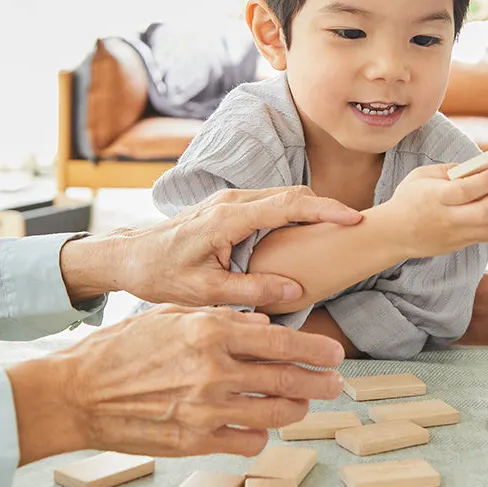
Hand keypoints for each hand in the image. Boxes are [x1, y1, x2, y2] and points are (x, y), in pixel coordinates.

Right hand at [7, 305, 345, 463]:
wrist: (78, 393)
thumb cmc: (122, 348)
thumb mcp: (171, 317)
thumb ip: (220, 319)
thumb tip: (264, 324)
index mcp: (210, 332)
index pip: (282, 340)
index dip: (316, 348)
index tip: (335, 353)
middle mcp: (215, 370)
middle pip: (289, 379)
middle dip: (321, 382)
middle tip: (335, 382)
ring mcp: (207, 409)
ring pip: (277, 413)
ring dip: (297, 409)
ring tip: (302, 404)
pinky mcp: (196, 441)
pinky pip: (249, 442)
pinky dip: (259, 435)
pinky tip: (258, 427)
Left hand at [59, 187, 361, 305]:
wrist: (128, 257)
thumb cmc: (161, 274)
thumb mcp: (206, 291)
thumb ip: (252, 290)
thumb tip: (295, 290)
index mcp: (227, 218)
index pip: (287, 205)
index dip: (324, 210)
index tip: (354, 218)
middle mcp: (231, 201)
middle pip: (290, 195)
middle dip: (327, 207)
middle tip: (358, 224)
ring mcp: (229, 201)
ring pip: (281, 198)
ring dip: (311, 210)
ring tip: (341, 227)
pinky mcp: (228, 208)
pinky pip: (269, 205)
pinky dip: (294, 214)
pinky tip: (307, 233)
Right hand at [380, 162, 487, 258]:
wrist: (394, 233)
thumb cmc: (407, 200)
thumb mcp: (421, 175)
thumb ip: (448, 169)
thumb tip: (476, 168)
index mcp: (435, 198)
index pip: (466, 191)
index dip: (485, 180)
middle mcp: (448, 219)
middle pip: (485, 212)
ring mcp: (456, 235)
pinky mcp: (461, 245)